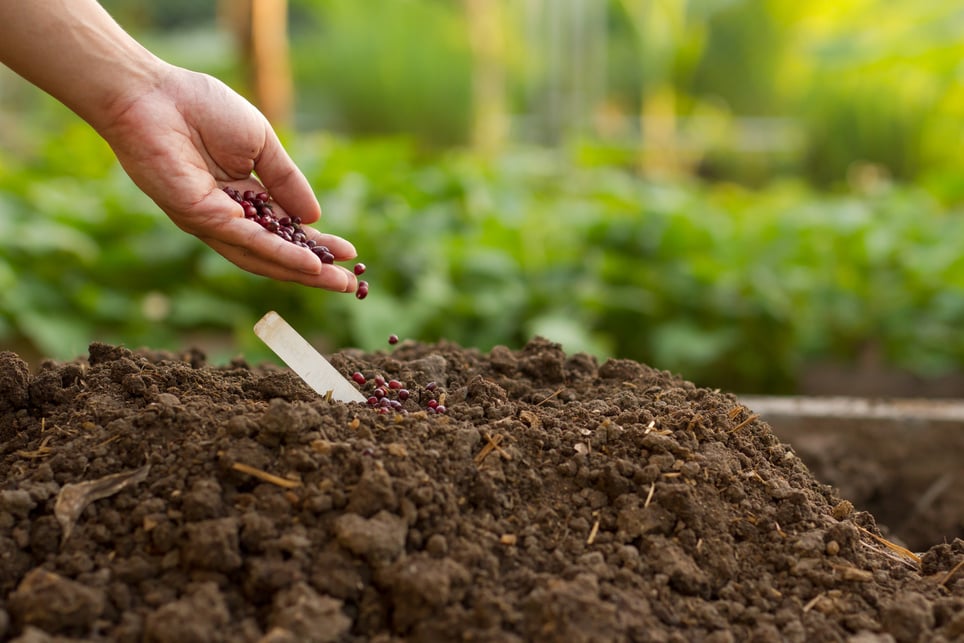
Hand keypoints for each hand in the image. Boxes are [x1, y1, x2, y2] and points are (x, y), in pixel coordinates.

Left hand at [98, 65, 357, 290]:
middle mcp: (225, 217)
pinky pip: (247, 241)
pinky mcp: (198, 218)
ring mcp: (210, 221)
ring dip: (302, 272)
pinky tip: (309, 264)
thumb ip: (286, 180)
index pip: (284, 230)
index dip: (317, 244)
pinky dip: (280, 254)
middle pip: (275, 253)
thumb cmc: (201, 108)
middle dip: (315, 271)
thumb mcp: (261, 143)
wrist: (153, 94)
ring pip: (263, 256)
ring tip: (337, 282)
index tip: (350, 255)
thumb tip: (314, 217)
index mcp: (242, 197)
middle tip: (350, 285)